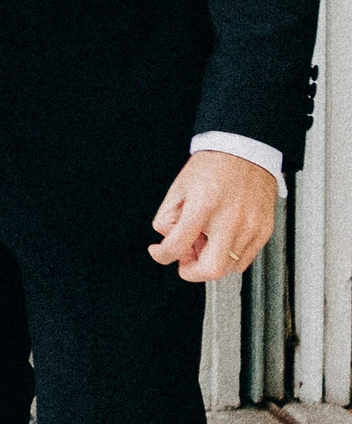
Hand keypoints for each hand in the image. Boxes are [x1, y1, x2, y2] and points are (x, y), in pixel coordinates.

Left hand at [149, 150, 278, 281]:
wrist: (245, 152)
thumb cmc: (213, 166)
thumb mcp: (178, 186)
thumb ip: (167, 215)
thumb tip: (167, 237)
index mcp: (204, 205)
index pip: (178, 245)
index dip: (162, 255)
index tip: (159, 253)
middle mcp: (231, 220)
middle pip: (211, 270)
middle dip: (192, 271)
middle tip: (185, 257)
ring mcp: (251, 228)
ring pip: (229, 268)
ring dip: (211, 262)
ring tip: (204, 241)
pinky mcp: (264, 231)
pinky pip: (245, 260)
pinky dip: (228, 257)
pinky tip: (220, 239)